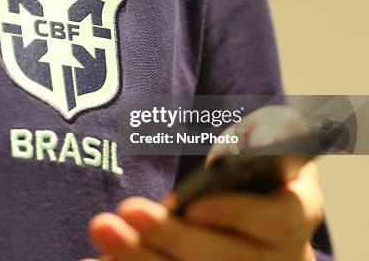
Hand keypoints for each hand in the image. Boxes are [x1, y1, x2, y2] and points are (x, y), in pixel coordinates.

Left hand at [86, 106, 324, 260]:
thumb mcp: (258, 145)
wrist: (252, 215)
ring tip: (104, 229)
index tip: (194, 205)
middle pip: (227, 259)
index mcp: (294, 214)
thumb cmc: (247, 171)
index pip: (279, 221)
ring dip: (141, 258)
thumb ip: (251, 140)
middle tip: (129, 210)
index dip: (238, 214)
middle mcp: (278, 258)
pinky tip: (95, 259)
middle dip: (172, 237)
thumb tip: (229, 150)